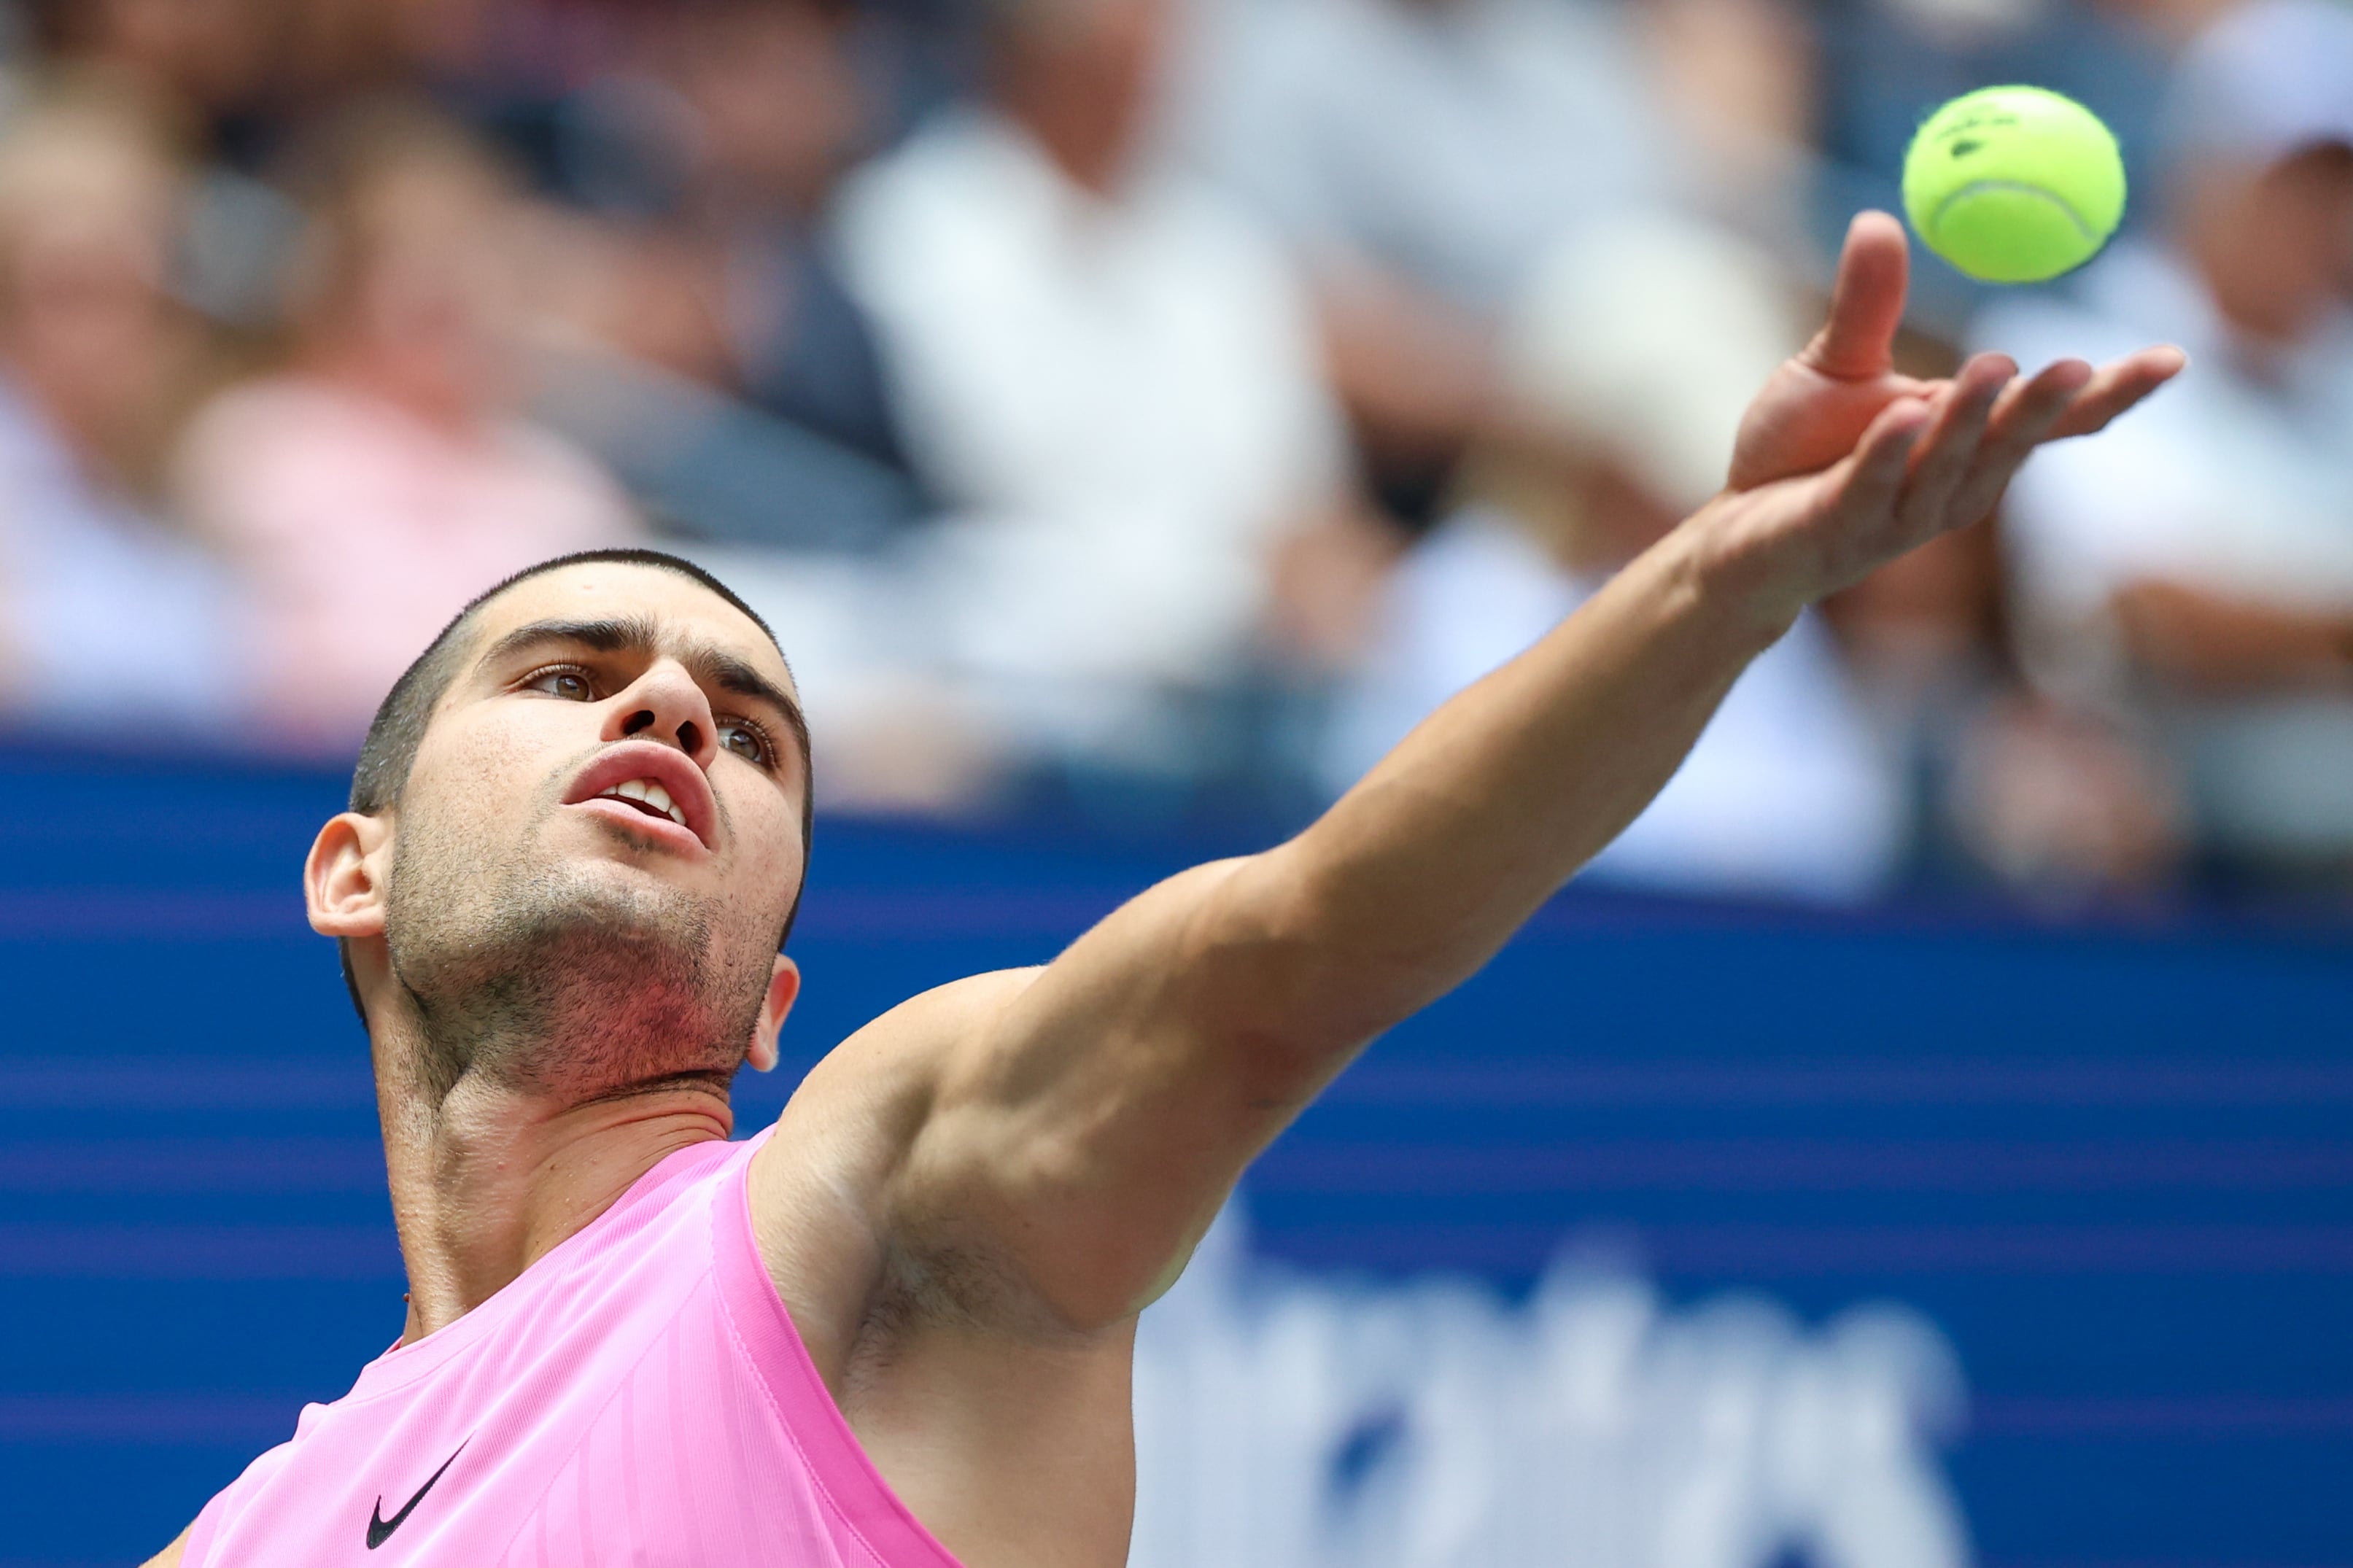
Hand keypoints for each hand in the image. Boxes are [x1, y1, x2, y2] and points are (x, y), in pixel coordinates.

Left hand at [1696, 212, 2184, 622]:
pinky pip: (1868, 490)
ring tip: (1995, 366)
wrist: (1736, 533)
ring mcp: (1896, 517)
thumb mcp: (1837, 365)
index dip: (2111, 393)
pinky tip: (1904, 416)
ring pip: (1947, 468)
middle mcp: (1949, 487)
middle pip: (2010, 446)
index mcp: (1968, 443)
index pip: (2053, 422)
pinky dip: (1888, 455)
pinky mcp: (1838, 533)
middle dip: (2044, 406)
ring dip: (1973, 420)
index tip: (2172, 358)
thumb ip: (1868, 304)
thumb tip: (1882, 218)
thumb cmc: (1800, 452)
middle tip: (2076, 363)